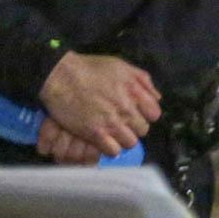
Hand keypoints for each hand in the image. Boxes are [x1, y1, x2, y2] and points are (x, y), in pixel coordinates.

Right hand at [39, 52, 160, 156]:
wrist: (61, 76)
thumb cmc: (90, 68)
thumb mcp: (122, 66)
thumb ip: (143, 80)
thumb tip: (157, 98)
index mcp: (135, 92)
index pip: (154, 114)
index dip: (146, 115)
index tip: (136, 114)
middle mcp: (127, 108)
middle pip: (142, 129)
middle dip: (133, 127)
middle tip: (121, 123)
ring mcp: (112, 122)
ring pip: (130, 142)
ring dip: (123, 139)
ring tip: (113, 133)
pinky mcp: (95, 133)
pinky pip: (113, 151)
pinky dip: (110, 148)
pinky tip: (103, 141)